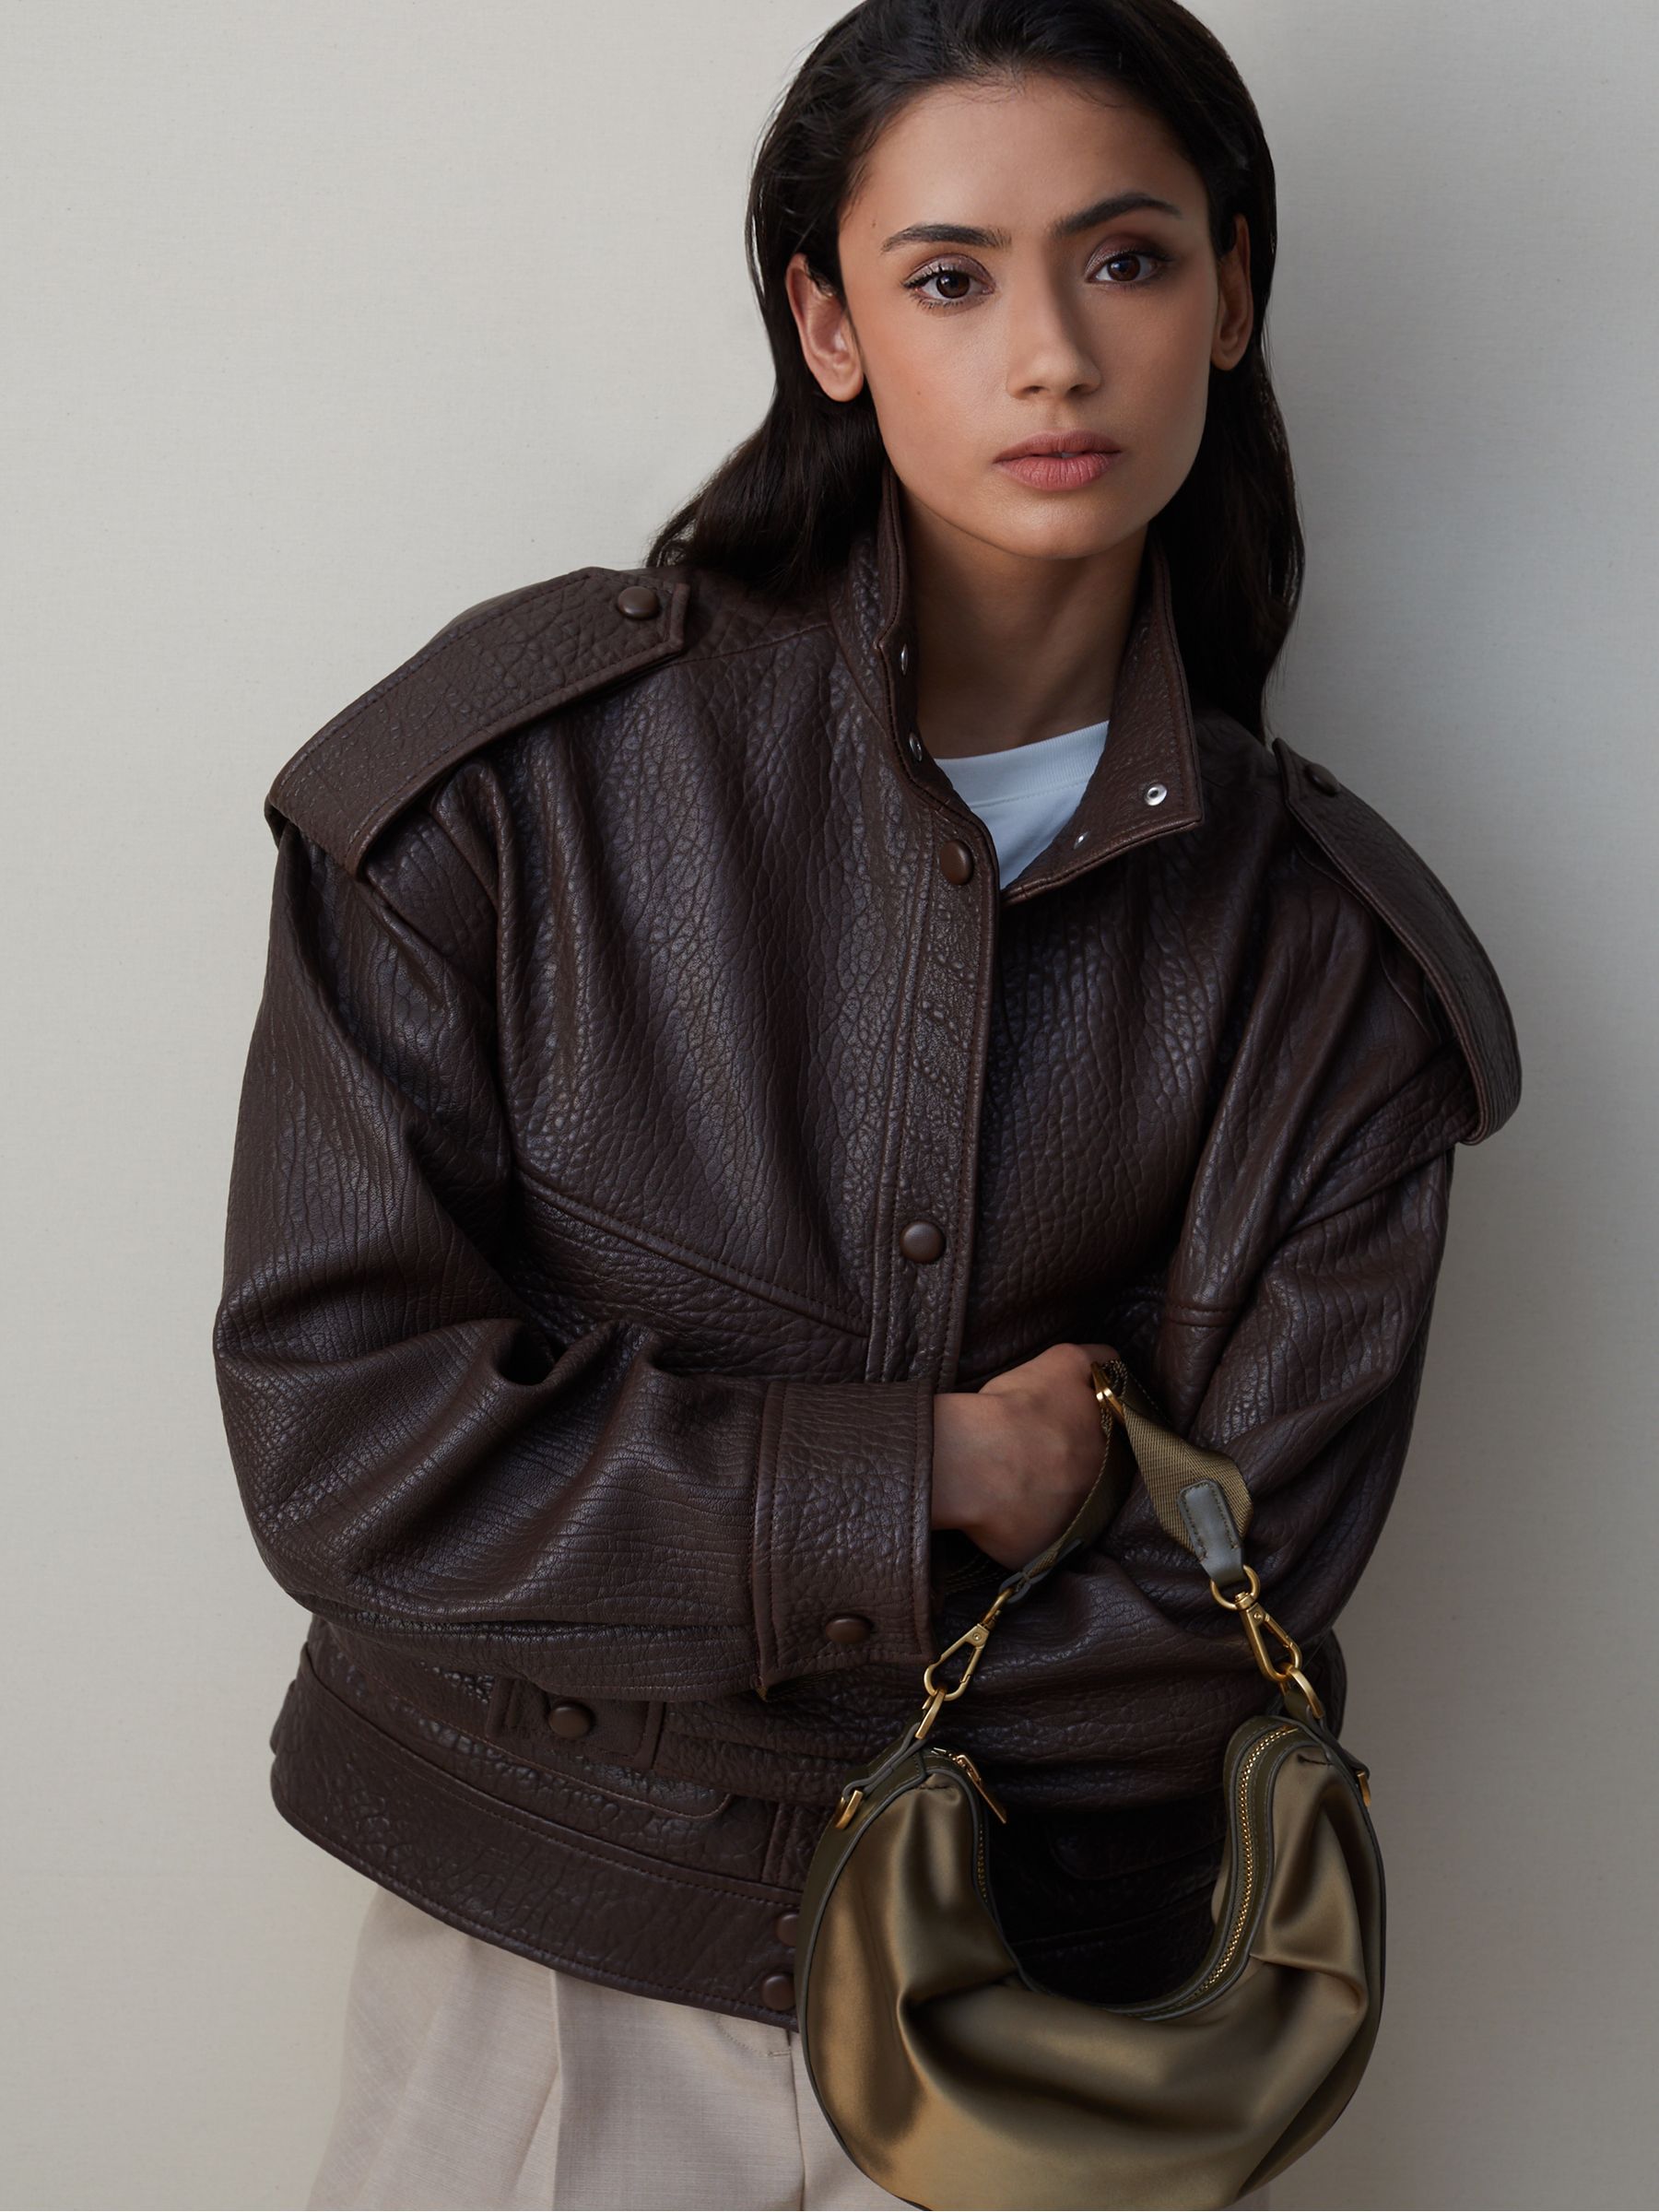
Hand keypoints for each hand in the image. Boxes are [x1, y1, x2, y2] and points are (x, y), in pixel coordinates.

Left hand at [931, 1341, 1119, 1568]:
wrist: (976, 1465)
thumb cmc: (1001, 1512)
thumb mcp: (1036, 1551)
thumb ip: (1057, 1545)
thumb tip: (1058, 1545)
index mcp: (1107, 1491)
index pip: (1119, 1481)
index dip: (1099, 1477)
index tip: (1076, 1477)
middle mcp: (1115, 1446)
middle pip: (1119, 1440)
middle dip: (1099, 1445)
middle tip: (1063, 1447)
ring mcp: (1098, 1403)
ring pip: (1116, 1400)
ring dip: (1099, 1409)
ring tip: (1070, 1414)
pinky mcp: (1072, 1367)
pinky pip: (1103, 1358)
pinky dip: (1100, 1363)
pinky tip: (1088, 1369)